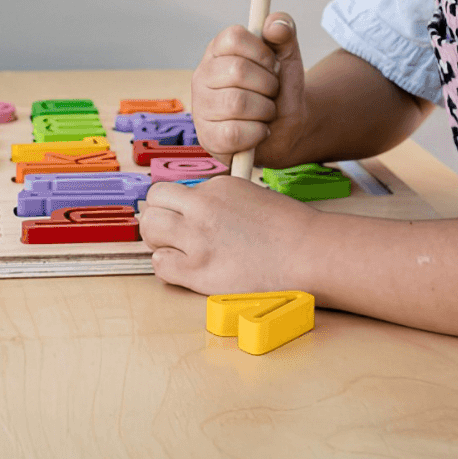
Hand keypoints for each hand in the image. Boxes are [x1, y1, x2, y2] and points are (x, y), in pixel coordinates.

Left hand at [139, 175, 319, 294]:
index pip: (170, 189)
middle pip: (152, 203)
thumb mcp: (250, 196)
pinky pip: (159, 265)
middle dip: (158, 217)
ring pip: (150, 231)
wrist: (308, 254)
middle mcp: (202, 208)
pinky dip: (167, 266)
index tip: (180, 216)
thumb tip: (192, 208)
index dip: (172, 205)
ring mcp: (197, 239)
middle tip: (171, 233)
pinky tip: (186, 268)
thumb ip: (218, 200)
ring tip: (178, 250)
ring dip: (159, 240)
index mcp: (216, 187)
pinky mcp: (198, 271)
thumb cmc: (289, 229)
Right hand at [191, 13, 307, 168]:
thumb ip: (285, 32)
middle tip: (271, 93)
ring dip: (265, 110)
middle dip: (268, 85)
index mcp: (218, 51)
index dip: (261, 52)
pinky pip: (234, 133)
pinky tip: (259, 131)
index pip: (233, 37)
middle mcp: (203, 76)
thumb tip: (275, 25)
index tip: (272, 65)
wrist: (286, 131)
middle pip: (237, 70)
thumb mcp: (288, 58)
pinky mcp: (207, 137)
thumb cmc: (280, 92)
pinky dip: (257, 133)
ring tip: (266, 113)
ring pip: (237, 103)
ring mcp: (201, 107)